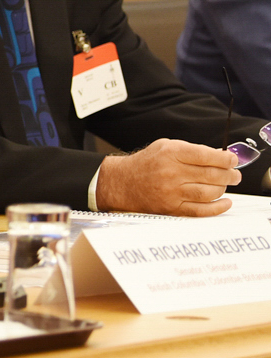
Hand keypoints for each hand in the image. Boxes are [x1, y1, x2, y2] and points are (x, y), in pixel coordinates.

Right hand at [96, 140, 240, 215]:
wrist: (122, 183)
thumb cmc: (146, 164)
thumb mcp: (165, 147)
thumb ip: (191, 150)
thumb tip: (219, 157)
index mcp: (170, 153)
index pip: (206, 155)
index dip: (225, 158)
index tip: (233, 160)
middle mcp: (170, 173)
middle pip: (212, 175)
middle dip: (230, 175)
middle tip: (235, 175)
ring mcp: (171, 192)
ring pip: (209, 192)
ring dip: (224, 189)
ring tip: (226, 185)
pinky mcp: (171, 208)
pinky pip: (201, 210)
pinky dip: (217, 208)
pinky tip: (225, 202)